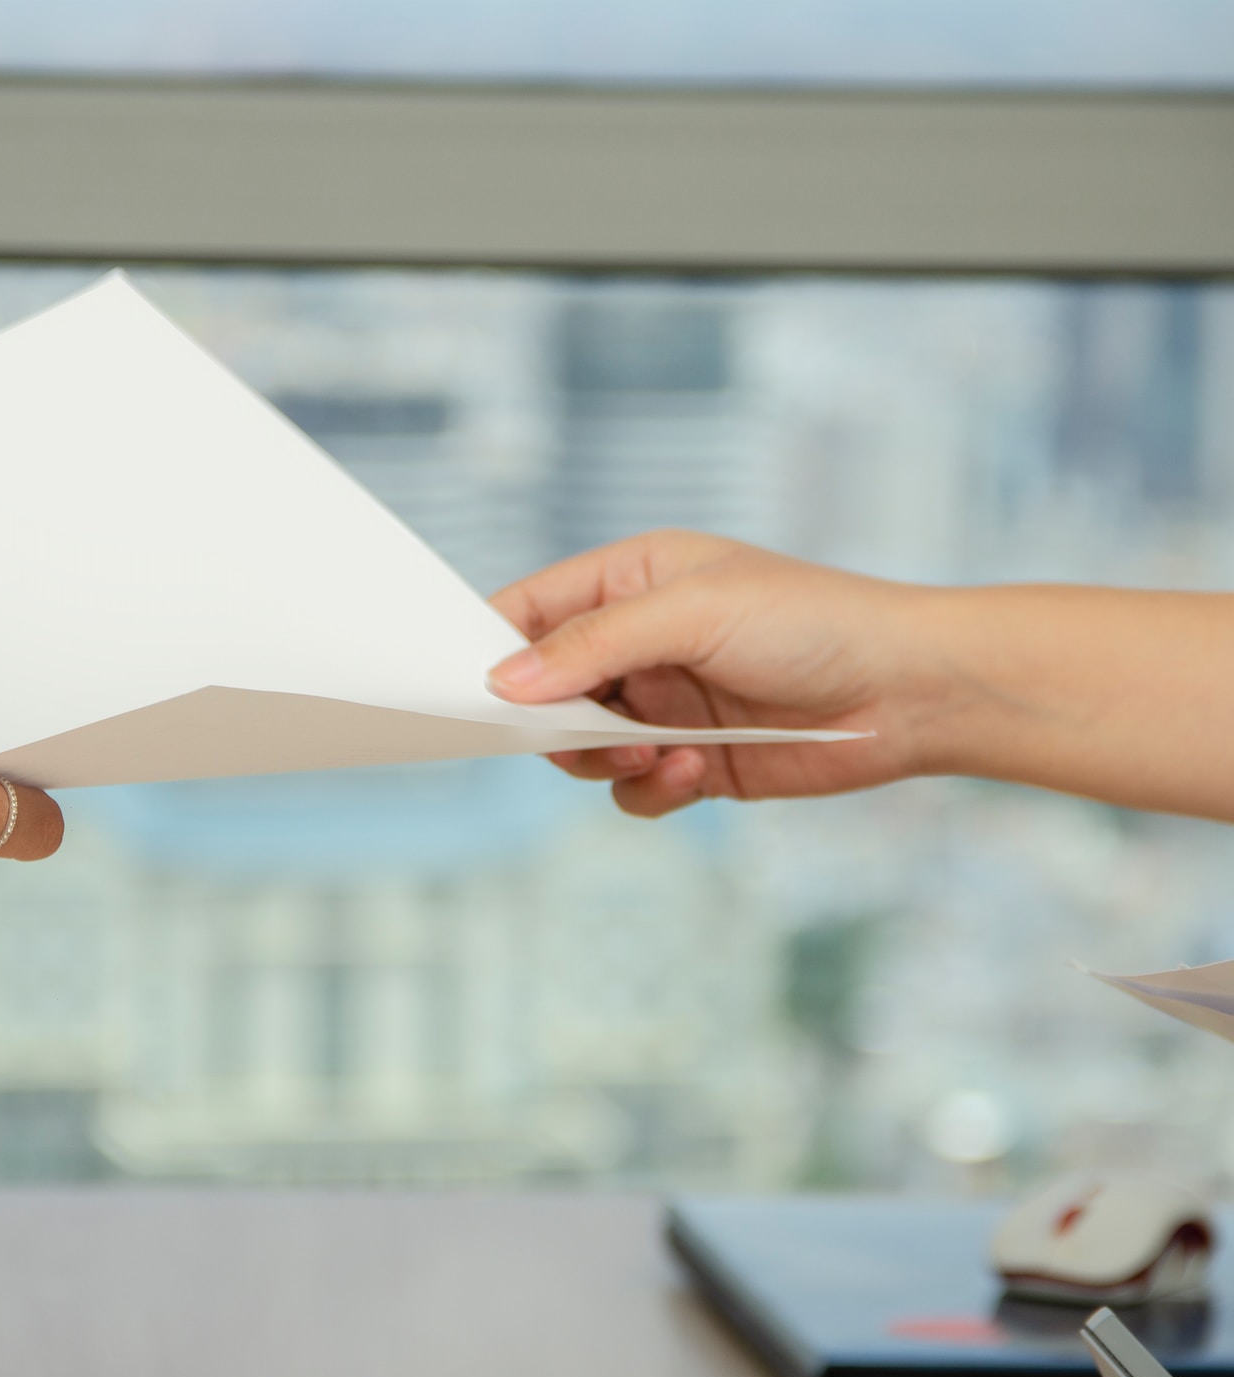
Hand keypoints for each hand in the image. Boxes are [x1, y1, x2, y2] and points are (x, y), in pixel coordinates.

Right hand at [487, 530, 941, 817]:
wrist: (914, 691)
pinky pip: (633, 791)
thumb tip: (503, 684)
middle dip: (551, 719)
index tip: (468, 692)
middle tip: (575, 733)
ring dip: (603, 760)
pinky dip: (648, 790)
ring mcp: (663, 704)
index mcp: (629, 580)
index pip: (528, 609)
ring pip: (581, 749)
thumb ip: (592, 646)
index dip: (490, 648)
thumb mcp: (693, 614)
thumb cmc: (813, 622)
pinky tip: (691, 772)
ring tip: (654, 753)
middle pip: (543, 691)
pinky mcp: (693, 761)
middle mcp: (638, 642)